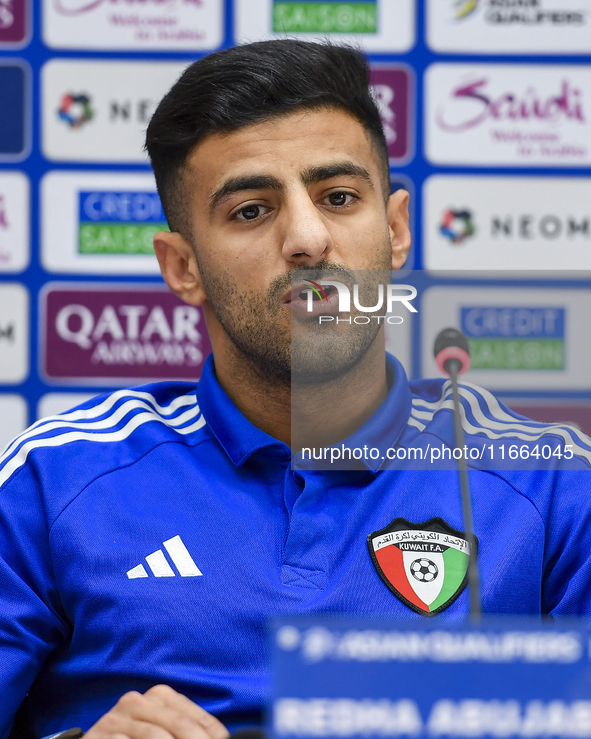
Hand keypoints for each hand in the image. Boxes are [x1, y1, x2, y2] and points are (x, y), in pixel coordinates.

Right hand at [84, 684, 230, 738]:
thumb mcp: (163, 732)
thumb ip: (187, 730)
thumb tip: (222, 738)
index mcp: (159, 696)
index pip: (196, 717)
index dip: (213, 734)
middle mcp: (137, 701)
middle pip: (179, 725)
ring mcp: (115, 718)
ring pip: (155, 735)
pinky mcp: (99, 736)